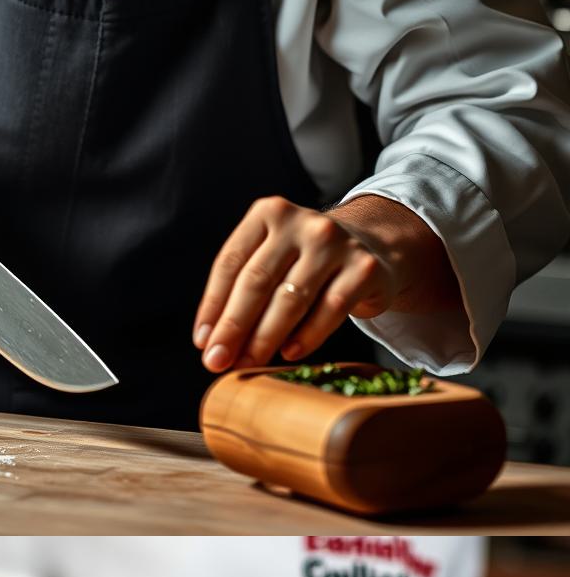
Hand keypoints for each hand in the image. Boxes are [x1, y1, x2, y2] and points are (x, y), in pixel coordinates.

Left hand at [193, 194, 459, 373]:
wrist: (373, 246)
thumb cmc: (305, 260)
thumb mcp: (271, 259)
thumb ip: (241, 290)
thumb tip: (212, 341)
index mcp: (269, 214)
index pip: (230, 263)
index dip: (212, 306)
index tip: (202, 342)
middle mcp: (303, 223)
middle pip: (257, 281)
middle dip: (233, 326)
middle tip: (216, 361)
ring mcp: (337, 243)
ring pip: (291, 298)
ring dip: (264, 337)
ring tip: (247, 362)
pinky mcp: (366, 268)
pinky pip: (331, 308)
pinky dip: (307, 335)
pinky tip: (288, 353)